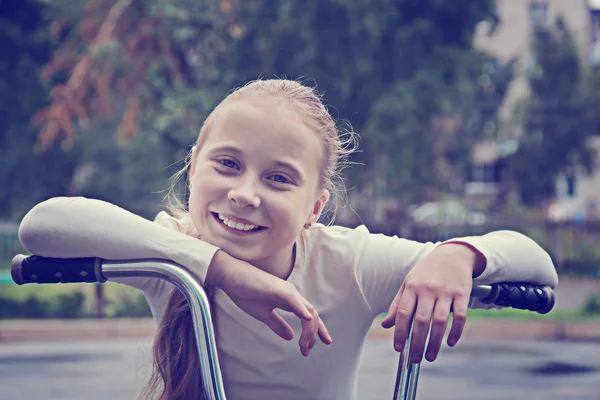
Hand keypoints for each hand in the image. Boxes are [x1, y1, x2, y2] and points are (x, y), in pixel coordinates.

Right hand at [206, 250, 331, 355]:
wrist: (231, 276)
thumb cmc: (245, 292)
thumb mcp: (263, 314)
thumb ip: (278, 324)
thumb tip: (290, 337)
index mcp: (289, 301)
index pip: (310, 315)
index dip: (318, 330)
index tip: (321, 344)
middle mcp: (292, 295)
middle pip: (312, 315)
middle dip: (313, 335)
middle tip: (305, 352)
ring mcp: (286, 291)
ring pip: (307, 310)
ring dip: (309, 329)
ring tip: (304, 345)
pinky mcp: (277, 289)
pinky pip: (293, 300)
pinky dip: (301, 309)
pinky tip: (307, 319)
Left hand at [380, 243, 484, 362]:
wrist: (452, 255)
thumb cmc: (426, 273)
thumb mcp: (408, 284)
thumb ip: (397, 304)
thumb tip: (385, 325)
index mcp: (412, 287)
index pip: (402, 313)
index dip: (399, 332)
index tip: (398, 348)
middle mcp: (428, 289)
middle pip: (421, 321)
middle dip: (416, 343)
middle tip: (415, 360)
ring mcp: (446, 292)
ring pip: (439, 322)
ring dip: (435, 343)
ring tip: (430, 357)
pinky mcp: (462, 294)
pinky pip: (459, 317)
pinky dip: (455, 332)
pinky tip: (450, 343)